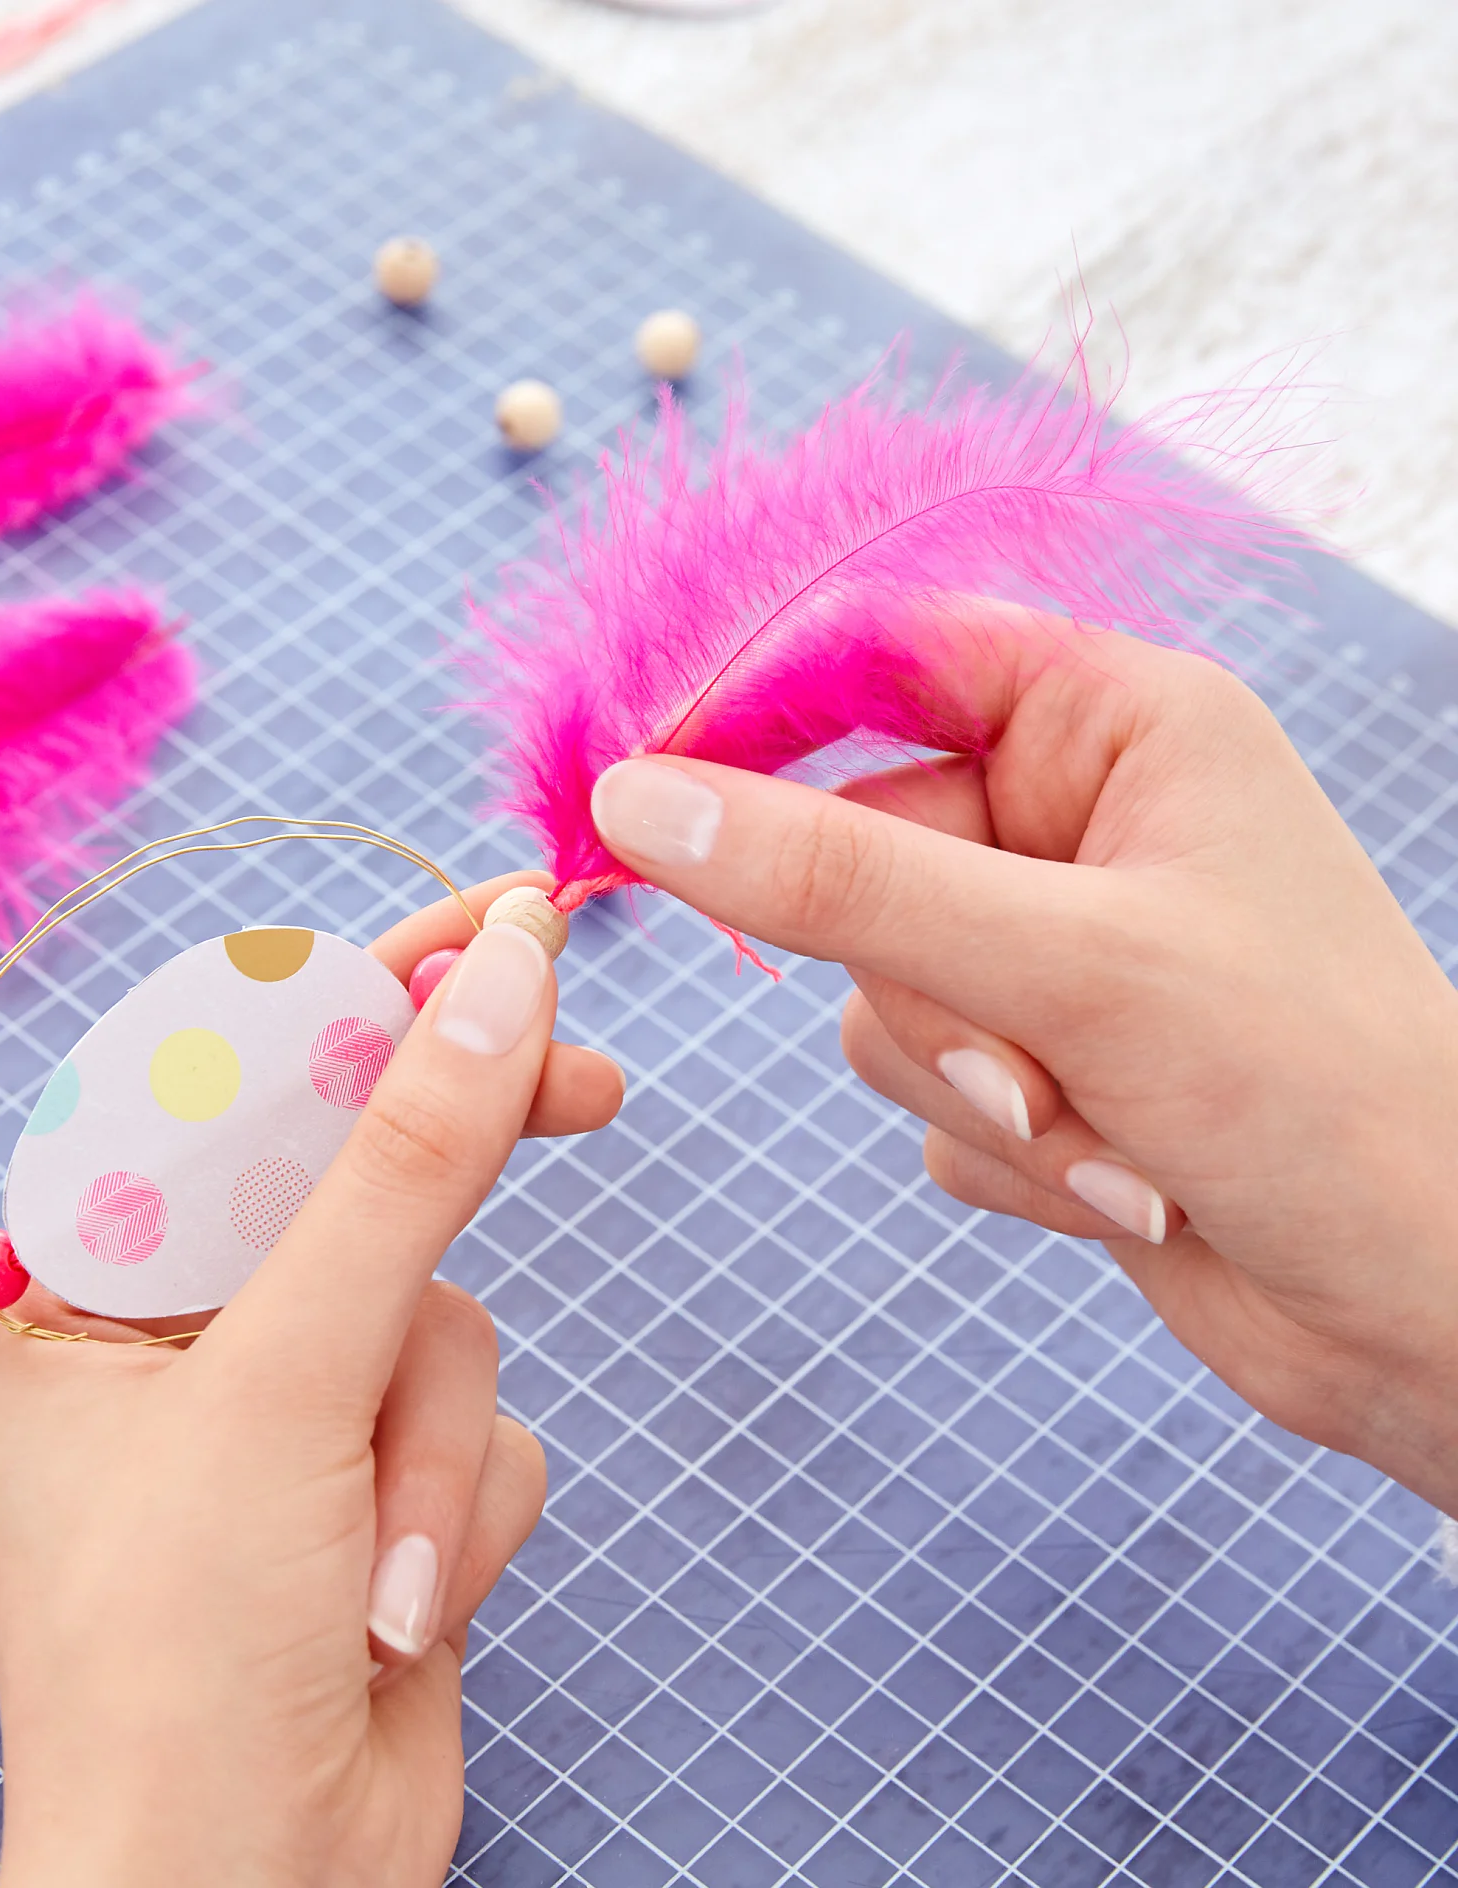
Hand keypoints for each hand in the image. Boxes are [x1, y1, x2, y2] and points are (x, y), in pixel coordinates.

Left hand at [0, 875, 621, 1886]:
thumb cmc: (180, 1657)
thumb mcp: (286, 1379)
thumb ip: (405, 1163)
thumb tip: (507, 966)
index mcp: (85, 1279)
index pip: (239, 1074)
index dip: (371, 986)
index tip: (506, 916)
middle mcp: (181, 1329)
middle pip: (359, 1172)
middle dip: (462, 1173)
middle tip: (595, 1090)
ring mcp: (287, 1406)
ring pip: (442, 1312)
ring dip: (435, 1438)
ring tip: (381, 1565)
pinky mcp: (377, 1481)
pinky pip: (480, 1413)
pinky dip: (460, 1501)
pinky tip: (405, 1607)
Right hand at [588, 601, 1457, 1513]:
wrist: (1432, 1313)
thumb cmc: (1316, 1092)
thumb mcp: (1066, 963)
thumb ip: (838, 882)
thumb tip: (636, 805)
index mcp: (1113, 723)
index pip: (882, 659)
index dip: (755, 711)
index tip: (638, 783)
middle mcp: (1072, 823)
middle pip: (854, 853)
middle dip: (929, 987)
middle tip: (1035, 1067)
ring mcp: (1048, 948)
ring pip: (871, 988)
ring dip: (968, 1081)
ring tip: (1104, 1138)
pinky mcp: (1035, 1060)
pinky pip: (916, 1082)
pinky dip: (998, 1144)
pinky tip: (1120, 1185)